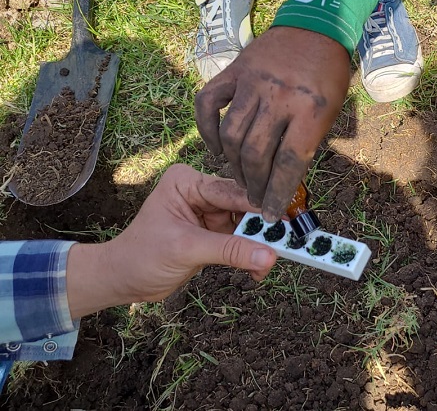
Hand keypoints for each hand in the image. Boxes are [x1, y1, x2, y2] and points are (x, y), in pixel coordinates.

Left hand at [66, 164, 277, 318]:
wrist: (123, 280)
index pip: (232, 191)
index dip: (259, 206)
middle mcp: (201, 191)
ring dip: (260, 244)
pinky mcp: (215, 231)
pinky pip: (243, 240)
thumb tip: (267, 256)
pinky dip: (252, 254)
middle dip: (263, 228)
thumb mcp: (187, 250)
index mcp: (187, 182)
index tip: (286, 219)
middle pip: (245, 206)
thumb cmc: (141, 257)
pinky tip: (257, 269)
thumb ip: (229, 250)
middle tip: (286, 242)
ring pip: (248, 224)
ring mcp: (210, 212)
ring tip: (270, 262)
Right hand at [195, 26, 350, 221]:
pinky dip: (206, 130)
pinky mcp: (233, 71)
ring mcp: (252, 83)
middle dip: (255, 185)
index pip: (289, 162)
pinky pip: (208, 104)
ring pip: (232, 135)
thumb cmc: (328, 75)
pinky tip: (216, 150)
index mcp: (311, 110)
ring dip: (233, 165)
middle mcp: (279, 98)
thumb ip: (307, 142)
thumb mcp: (331, 111)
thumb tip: (284, 180)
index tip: (272, 213)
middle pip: (257, 153)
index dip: (277, 193)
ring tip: (240, 180)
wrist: (315, 27)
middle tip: (255, 199)